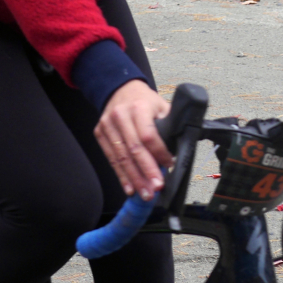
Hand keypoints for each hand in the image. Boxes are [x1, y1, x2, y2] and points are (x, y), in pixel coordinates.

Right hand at [95, 79, 170, 201]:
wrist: (120, 89)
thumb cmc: (144, 101)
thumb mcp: (161, 106)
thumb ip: (170, 125)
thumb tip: (182, 150)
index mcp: (139, 107)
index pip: (148, 135)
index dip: (159, 153)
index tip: (169, 165)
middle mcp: (121, 115)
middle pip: (134, 149)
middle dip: (146, 171)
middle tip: (156, 187)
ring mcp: (108, 125)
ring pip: (121, 157)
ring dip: (134, 178)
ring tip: (145, 193)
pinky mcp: (100, 134)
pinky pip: (111, 159)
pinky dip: (121, 175)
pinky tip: (130, 188)